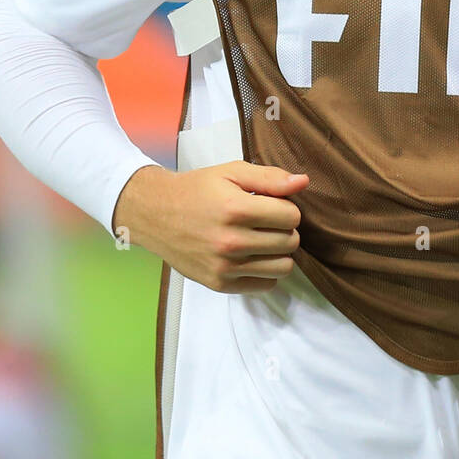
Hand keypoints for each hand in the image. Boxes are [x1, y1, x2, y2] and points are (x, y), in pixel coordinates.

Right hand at [112, 161, 308, 293]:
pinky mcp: (219, 284)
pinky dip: (265, 271)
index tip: (273, 205)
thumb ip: (269, 177)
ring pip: (283, 267)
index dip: (287, 208)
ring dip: (279, 252)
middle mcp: (230, 241)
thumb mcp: (231, 173)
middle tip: (267, 222)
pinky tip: (252, 256)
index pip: (291, 216)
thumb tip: (303, 182)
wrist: (155, 214)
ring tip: (263, 240)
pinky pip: (265, 285)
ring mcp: (224, 267)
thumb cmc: (196, 190)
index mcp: (235, 209)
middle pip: (290, 242)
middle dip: (285, 229)